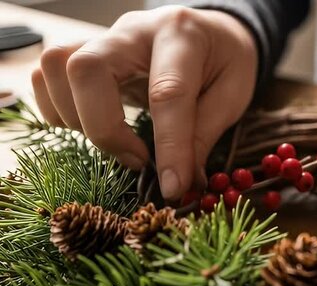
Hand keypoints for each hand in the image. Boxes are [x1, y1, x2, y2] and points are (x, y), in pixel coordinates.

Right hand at [31, 6, 257, 199]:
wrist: (213, 34)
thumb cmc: (225, 63)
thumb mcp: (232, 96)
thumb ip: (204, 136)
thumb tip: (180, 183)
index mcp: (183, 36)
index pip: (167, 93)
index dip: (169, 147)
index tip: (172, 187)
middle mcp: (135, 30)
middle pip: (87, 68)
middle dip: (104, 128)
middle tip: (137, 160)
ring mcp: (105, 38)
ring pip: (56, 66)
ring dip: (75, 117)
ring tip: (117, 142)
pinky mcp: (87, 52)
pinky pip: (46, 75)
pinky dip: (58, 108)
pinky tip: (93, 124)